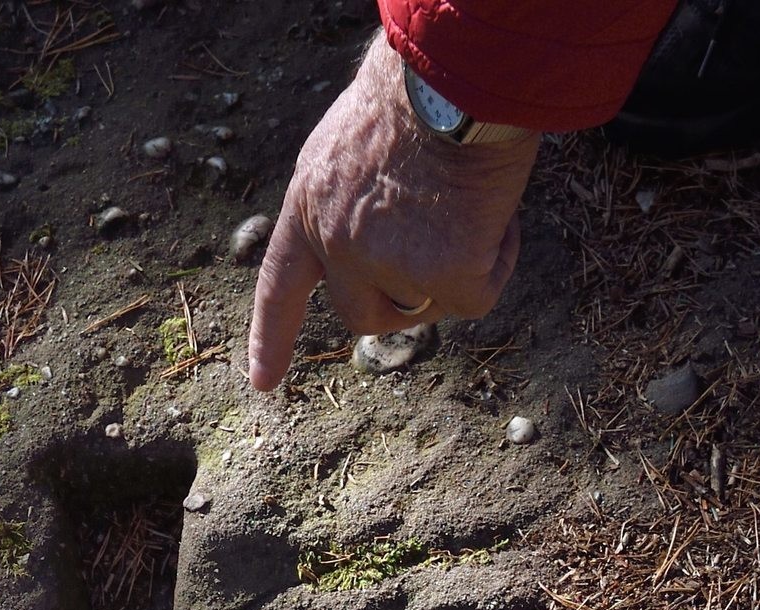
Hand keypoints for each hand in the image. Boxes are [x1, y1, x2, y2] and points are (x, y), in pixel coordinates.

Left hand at [248, 34, 539, 392]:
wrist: (456, 77)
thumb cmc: (416, 90)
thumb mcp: (356, 144)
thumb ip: (356, 202)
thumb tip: (395, 249)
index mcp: (309, 205)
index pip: (281, 283)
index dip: (272, 335)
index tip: (264, 382)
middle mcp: (337, 244)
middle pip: (365, 314)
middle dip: (401, 302)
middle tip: (441, 260)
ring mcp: (387, 266)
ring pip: (427, 305)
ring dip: (455, 268)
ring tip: (468, 200)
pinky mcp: (442, 278)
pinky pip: (478, 296)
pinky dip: (495, 261)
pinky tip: (493, 213)